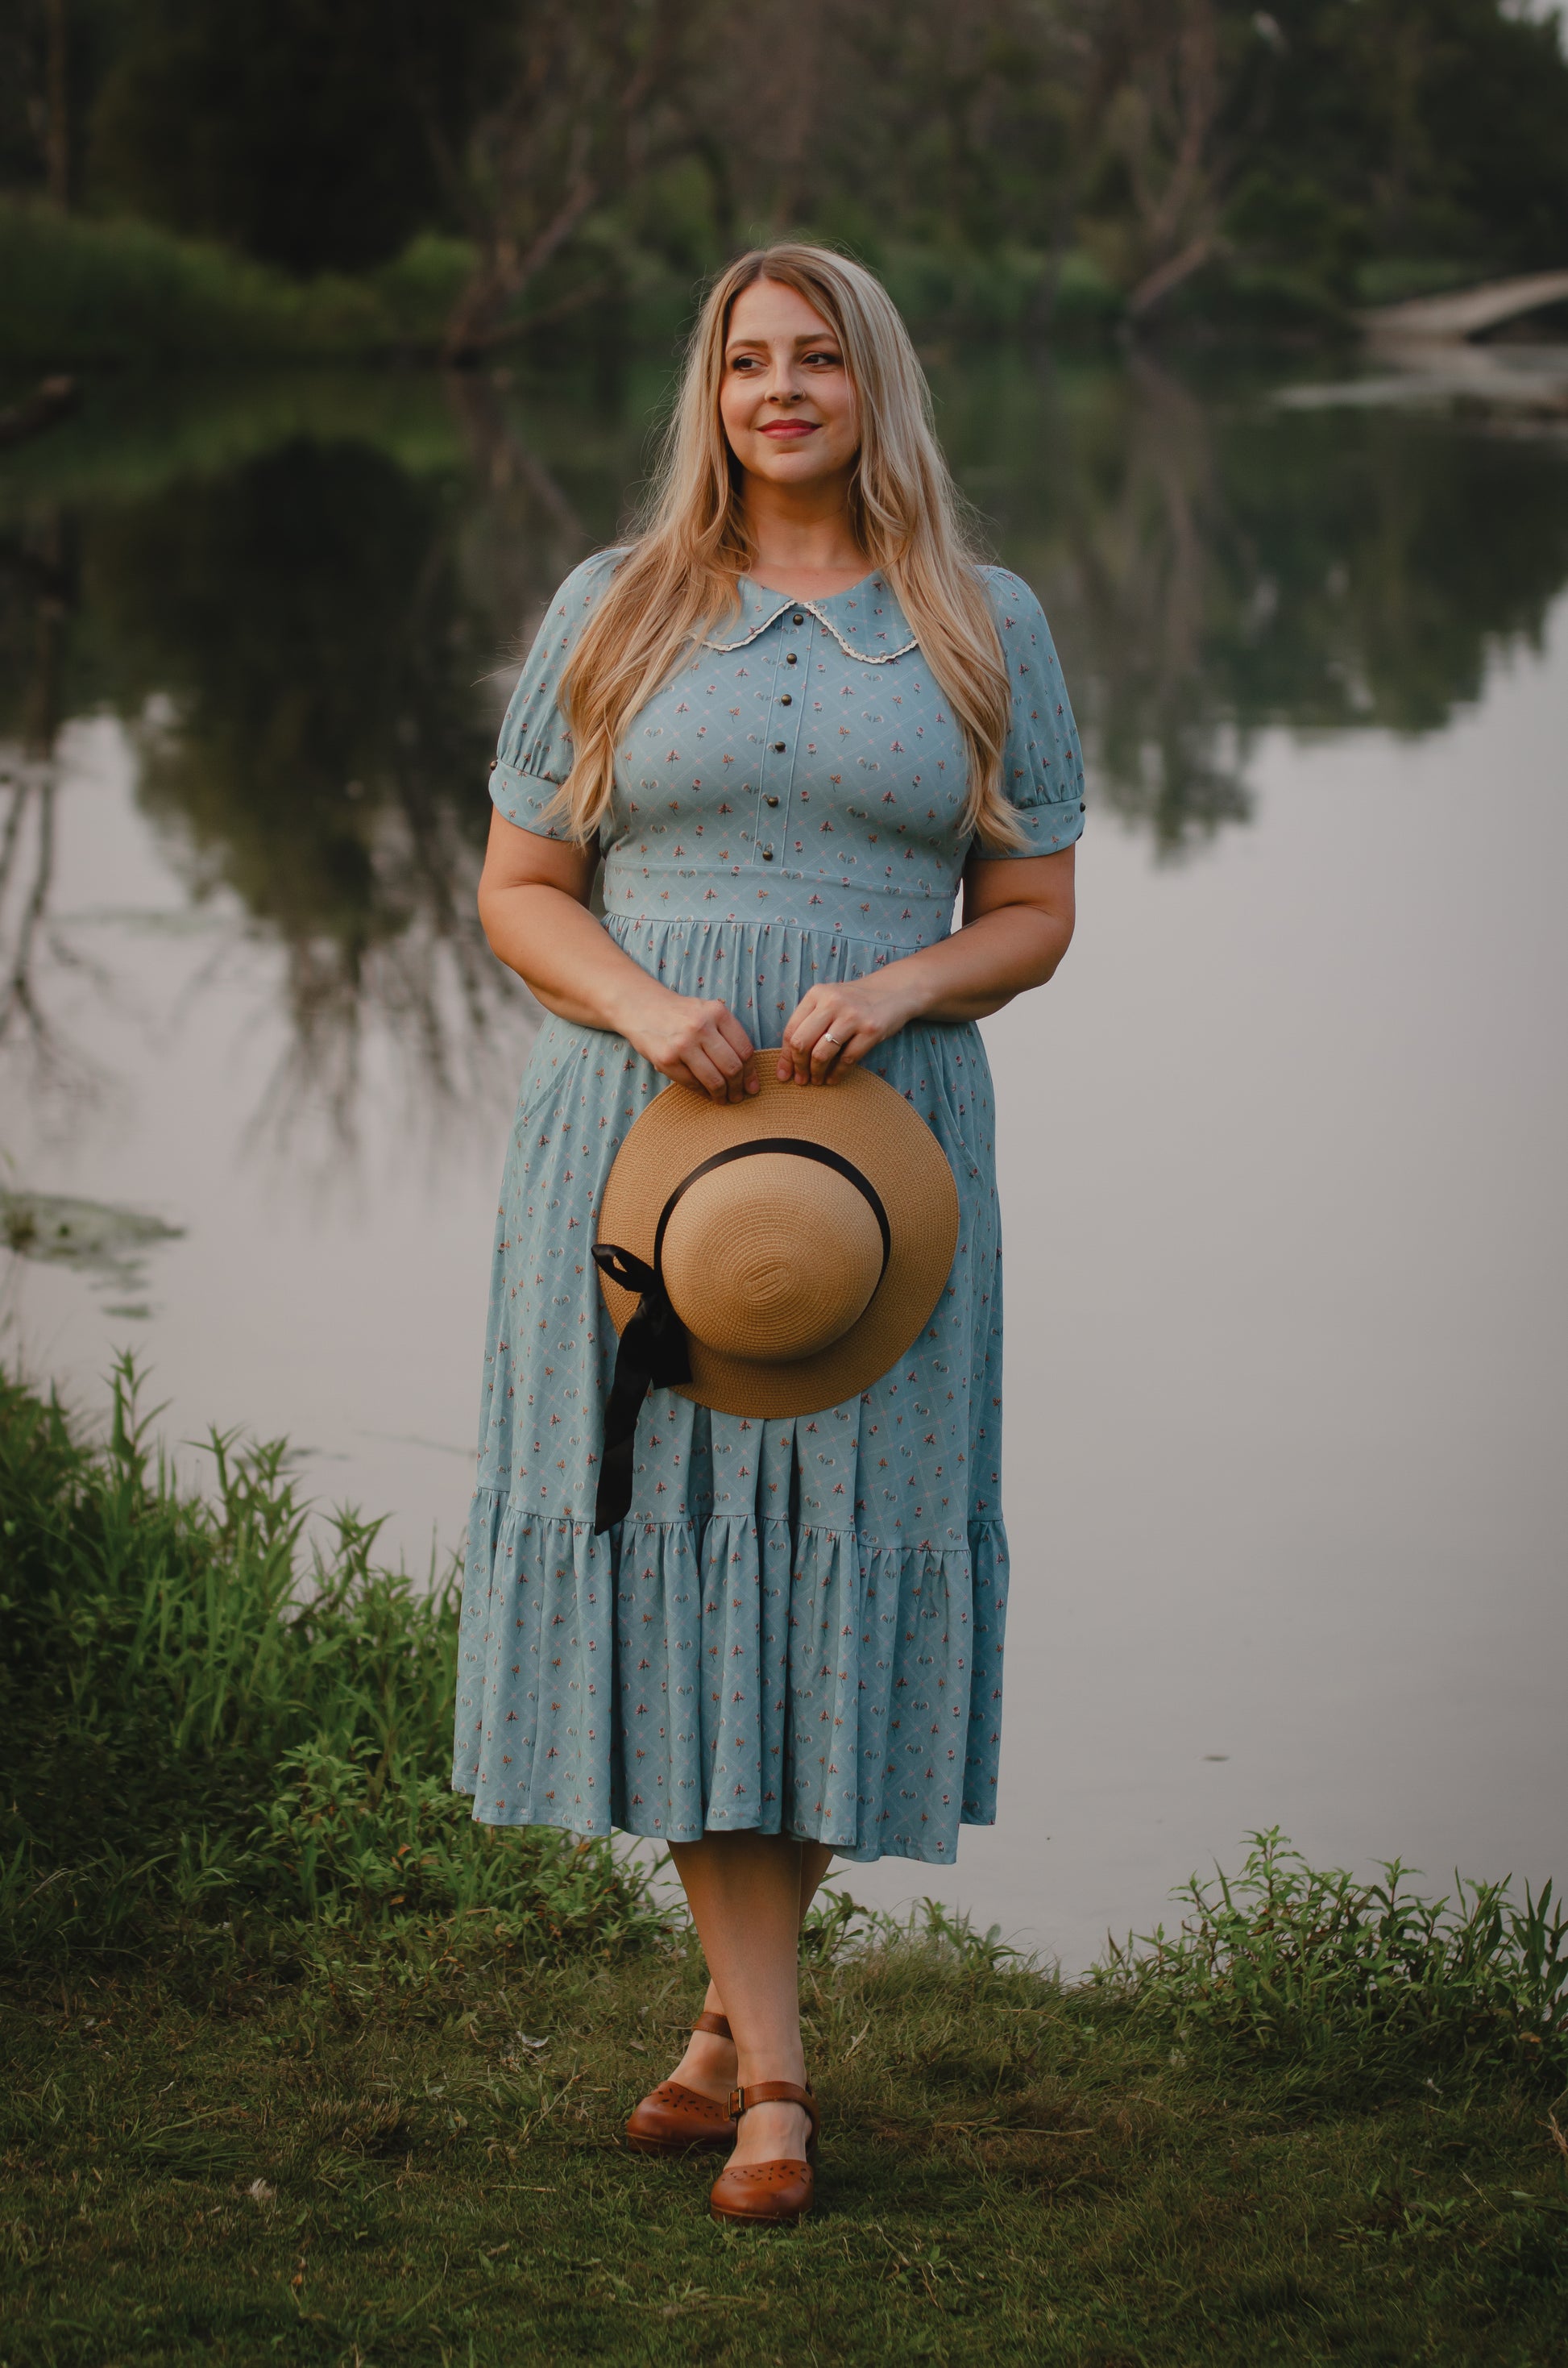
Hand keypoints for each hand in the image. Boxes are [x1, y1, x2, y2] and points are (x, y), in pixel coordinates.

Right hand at [621, 987, 757, 1103]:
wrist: (642, 1007)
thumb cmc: (682, 1014)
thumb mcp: (708, 1012)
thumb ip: (728, 1035)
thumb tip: (750, 1074)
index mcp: (717, 1012)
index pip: (745, 1050)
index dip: (751, 1073)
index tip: (752, 1085)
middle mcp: (701, 1026)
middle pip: (732, 1067)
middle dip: (739, 1088)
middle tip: (739, 1097)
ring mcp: (682, 1044)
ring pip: (714, 1080)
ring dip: (723, 1095)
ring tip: (725, 1099)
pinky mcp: (666, 1059)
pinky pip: (693, 1084)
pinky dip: (703, 1093)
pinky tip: (706, 1093)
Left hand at [777, 972, 917, 1083]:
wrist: (894, 991)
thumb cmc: (855, 1001)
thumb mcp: (829, 1000)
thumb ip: (809, 1021)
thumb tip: (788, 1059)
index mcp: (817, 994)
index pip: (791, 1030)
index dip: (785, 1056)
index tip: (784, 1074)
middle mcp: (832, 1002)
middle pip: (802, 1043)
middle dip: (798, 1067)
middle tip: (801, 1080)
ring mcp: (853, 1016)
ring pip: (822, 1054)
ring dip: (816, 1073)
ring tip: (817, 1080)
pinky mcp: (871, 1030)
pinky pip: (847, 1060)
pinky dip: (837, 1074)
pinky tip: (833, 1079)